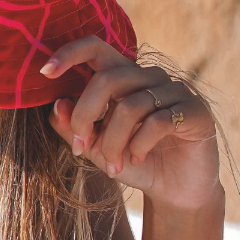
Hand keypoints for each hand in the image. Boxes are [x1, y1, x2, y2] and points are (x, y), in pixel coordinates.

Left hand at [41, 36, 219, 208]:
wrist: (175, 191)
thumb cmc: (134, 163)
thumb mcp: (96, 148)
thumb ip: (73, 127)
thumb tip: (58, 103)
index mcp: (124, 76)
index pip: (95, 48)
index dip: (69, 54)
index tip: (44, 72)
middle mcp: (149, 76)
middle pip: (107, 80)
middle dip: (86, 117)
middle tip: (81, 149)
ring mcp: (175, 90)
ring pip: (130, 106)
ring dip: (113, 142)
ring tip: (113, 166)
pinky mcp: (195, 111)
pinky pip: (157, 122)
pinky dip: (139, 146)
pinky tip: (138, 159)